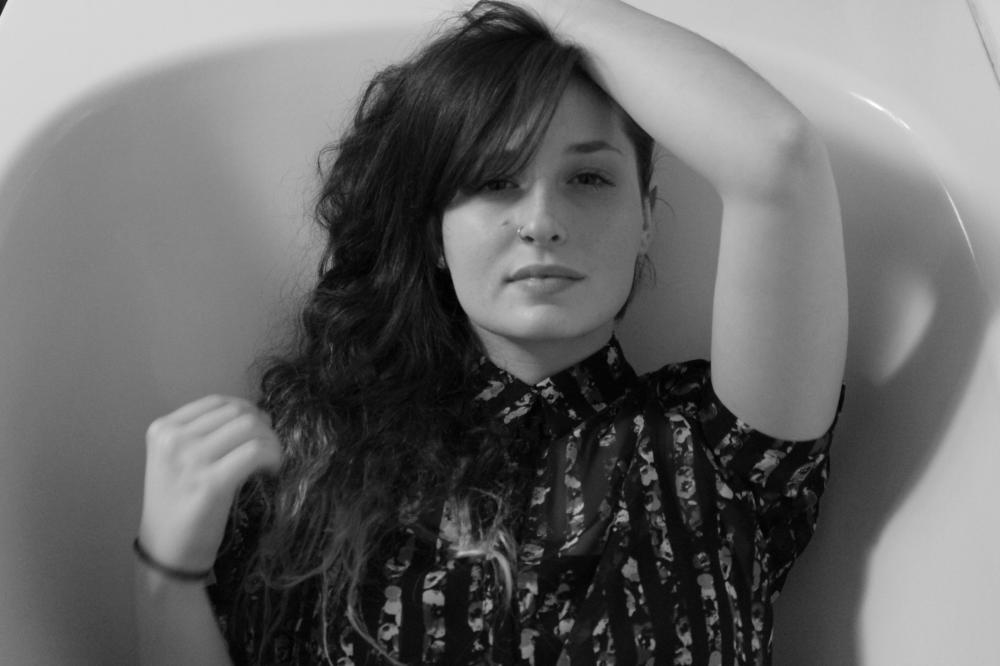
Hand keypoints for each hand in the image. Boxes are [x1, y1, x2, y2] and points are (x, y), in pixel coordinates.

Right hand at [138, 395, 281, 573]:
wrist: (167, 554)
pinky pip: (257, 451)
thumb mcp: (178, 460)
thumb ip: (204, 434)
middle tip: (268, 449)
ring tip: (270, 462)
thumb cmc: (178, 507)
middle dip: (262, 427)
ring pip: (250, 427)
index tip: (258, 430)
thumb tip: (253, 416)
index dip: (246, 411)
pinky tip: (271, 471)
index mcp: (162, 429)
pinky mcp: (212, 482)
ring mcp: (191, 459)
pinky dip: (273, 457)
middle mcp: (173, 439)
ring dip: (271, 442)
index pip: (217, 402)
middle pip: (237, 412)